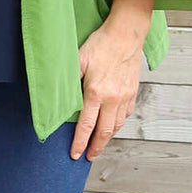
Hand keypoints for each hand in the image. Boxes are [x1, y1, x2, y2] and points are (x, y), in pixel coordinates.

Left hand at [70, 20, 142, 160]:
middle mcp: (112, 98)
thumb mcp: (78, 60)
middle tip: (89, 158)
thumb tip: (58, 97)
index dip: (80, 143)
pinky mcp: (133, 92)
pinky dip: (118, 124)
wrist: (126, 34)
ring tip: (99, 145)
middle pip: (104, 132)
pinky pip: (125, 114)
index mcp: (96, 92)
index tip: (75, 154)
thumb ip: (69, 80)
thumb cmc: (101, 44)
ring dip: (107, 138)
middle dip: (95, 148)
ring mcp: (125, 97)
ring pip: (116, 126)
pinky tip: (112, 126)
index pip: (86, 125)